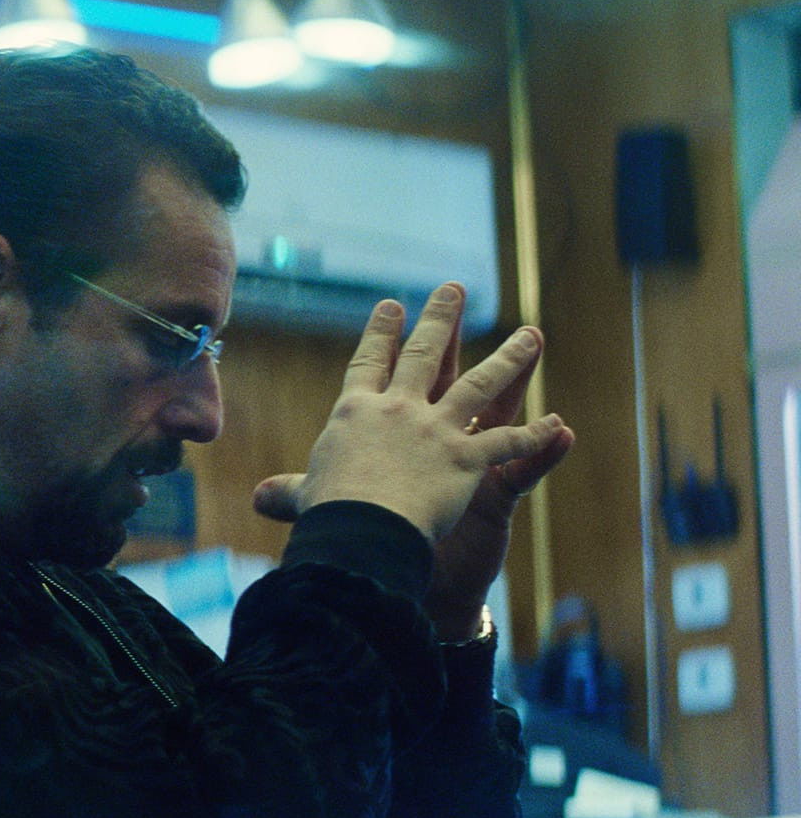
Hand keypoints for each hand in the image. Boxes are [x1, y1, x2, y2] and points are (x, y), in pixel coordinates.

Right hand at [253, 284, 571, 632]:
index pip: (370, 364)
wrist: (360, 529)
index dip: (380, 334)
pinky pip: (508, 444)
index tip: (391, 306)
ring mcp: (437, 431)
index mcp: (356, 413)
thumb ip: (288, 492)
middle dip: (442, 319)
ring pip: (481, 385)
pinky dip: (536, 437)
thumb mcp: (303, 496)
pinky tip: (558, 424)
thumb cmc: (327, 512)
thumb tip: (259, 498)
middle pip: (426, 355)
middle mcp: (399, 411)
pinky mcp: (467, 459)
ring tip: (532, 334)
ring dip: (510, 359)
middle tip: (454, 288)